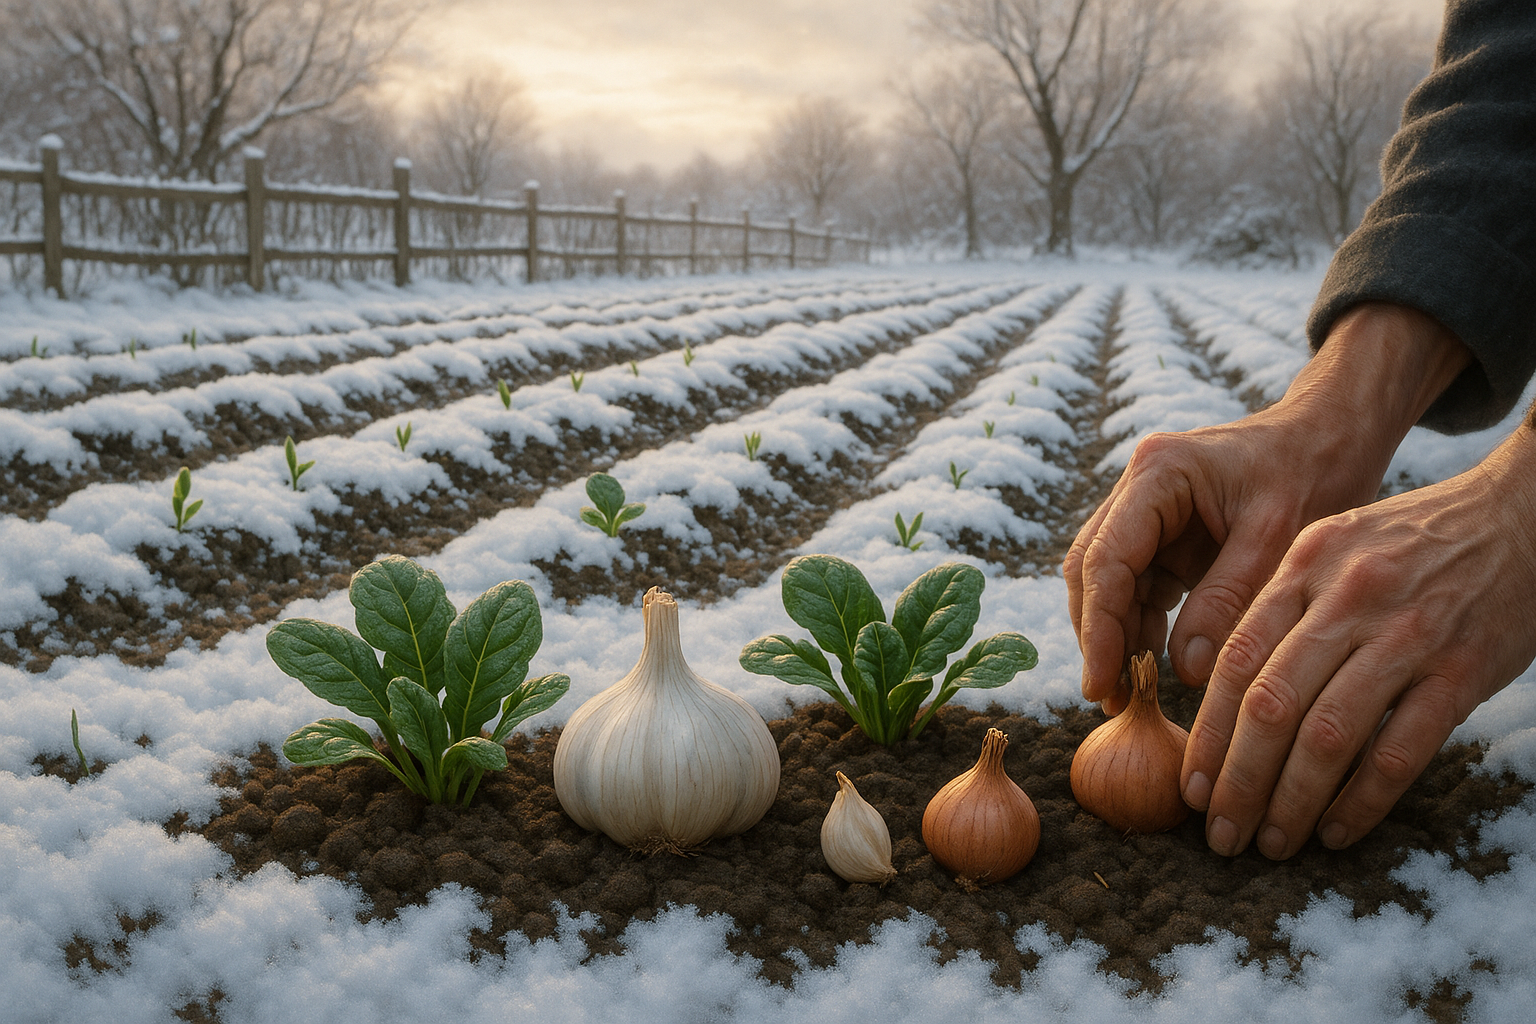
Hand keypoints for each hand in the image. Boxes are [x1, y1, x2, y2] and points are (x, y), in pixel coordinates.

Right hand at [1065, 304, 1469, 711]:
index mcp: (1157, 473)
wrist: (1336, 435)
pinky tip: (1152, 666)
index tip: (1102, 682)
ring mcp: (1147, 512)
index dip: (1099, 627)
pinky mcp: (1165, 535)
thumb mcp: (1278, 537)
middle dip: (1097, 636)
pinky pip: (1140, 587)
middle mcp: (1138, 489)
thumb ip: (1227, 600)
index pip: (1105, 559)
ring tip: (1127, 693)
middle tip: (1108, 697)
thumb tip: (1182, 671)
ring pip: (1110, 583)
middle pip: (1093, 572)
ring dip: (1115, 636)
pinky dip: (1142, 626)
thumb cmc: (1315, 469)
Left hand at [1184, 425, 1535, 857]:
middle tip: (1222, 834)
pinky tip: (1336, 831)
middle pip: (1271, 706)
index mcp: (1306, 566)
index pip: (1236, 662)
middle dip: (1238, 782)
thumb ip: (1282, 607)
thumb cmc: (1417, 541)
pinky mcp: (1463, 670)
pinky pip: (1400, 751)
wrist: (1524, 515)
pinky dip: (1361, 801)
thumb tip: (1221, 688)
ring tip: (1272, 843)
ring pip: (1328, 736)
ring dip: (1291, 802)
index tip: (1192, 787)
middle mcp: (1348, 599)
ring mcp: (1408, 636)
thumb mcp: (1336, 547)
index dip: (1207, 734)